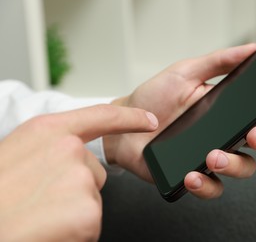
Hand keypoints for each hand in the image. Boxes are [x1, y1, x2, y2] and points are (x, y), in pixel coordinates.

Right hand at [0, 105, 157, 240]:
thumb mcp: (14, 156)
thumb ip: (47, 149)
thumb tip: (70, 154)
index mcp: (47, 131)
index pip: (102, 116)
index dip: (131, 117)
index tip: (149, 120)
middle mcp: (68, 150)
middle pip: (94, 170)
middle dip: (76, 186)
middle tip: (43, 201)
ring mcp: (79, 179)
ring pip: (92, 197)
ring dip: (74, 210)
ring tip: (41, 217)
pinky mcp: (88, 212)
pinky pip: (92, 222)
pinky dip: (76, 231)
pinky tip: (50, 230)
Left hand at [106, 43, 255, 198]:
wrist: (124, 123)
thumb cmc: (154, 98)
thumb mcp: (185, 72)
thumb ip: (218, 61)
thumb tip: (252, 48)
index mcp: (227, 110)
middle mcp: (224, 134)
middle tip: (253, 134)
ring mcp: (209, 157)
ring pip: (242, 168)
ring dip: (234, 164)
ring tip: (212, 156)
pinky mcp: (192, 176)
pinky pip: (212, 189)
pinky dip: (207, 186)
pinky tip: (192, 176)